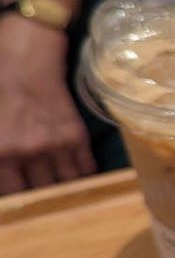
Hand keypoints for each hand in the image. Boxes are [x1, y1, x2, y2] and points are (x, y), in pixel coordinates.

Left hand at [0, 16, 95, 193]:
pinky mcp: (75, 134)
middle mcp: (27, 152)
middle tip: (43, 202)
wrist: (27, 53)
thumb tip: (7, 168)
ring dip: (64, 190)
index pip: (10, 194)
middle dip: (40, 198)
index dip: (18, 201)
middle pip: (37, 194)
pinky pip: (83, 167)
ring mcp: (54, 145)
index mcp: (0, 150)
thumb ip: (0, 150)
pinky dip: (82, 174)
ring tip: (63, 194)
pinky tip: (77, 175)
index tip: (24, 204)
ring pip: (63, 185)